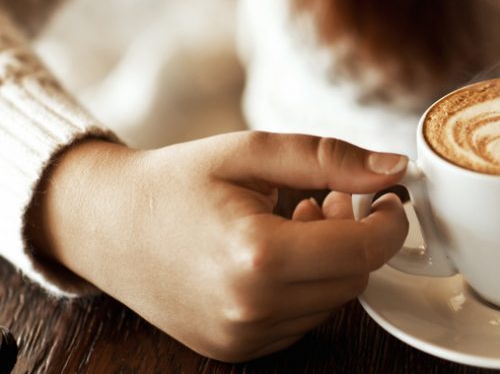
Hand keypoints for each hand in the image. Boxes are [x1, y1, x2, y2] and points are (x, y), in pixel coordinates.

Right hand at [29, 132, 409, 361]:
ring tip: (292, 221)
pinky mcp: (236, 349)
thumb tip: (394, 168)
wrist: (104, 226)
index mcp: (257, 254)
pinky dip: (304, 288)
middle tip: (329, 199)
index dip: (392, 221)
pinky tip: (273, 255)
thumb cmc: (176, 182)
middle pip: (354, 277)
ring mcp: (242, 336)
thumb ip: (329, 159)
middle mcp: (251, 307)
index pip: (364, 249)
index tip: (390, 196)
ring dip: (330, 263)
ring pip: (332, 301)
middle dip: (358, 237)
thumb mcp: (252, 152)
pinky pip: (303, 320)